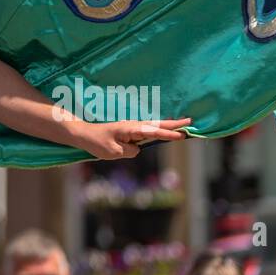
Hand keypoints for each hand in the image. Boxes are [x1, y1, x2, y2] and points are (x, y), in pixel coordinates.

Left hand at [74, 117, 191, 159]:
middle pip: (158, 124)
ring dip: (169, 125)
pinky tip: (166, 130)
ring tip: (184, 125)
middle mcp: (133, 126)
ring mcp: (132, 128)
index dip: (169, 134)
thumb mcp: (114, 152)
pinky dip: (159, 128)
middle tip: (191, 122)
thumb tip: (139, 149)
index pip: (154, 132)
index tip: (183, 134)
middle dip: (174, 123)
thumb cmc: (97, 143)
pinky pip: (148, 130)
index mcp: (131, 129)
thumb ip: (130, 151)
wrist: (83, 134)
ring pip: (154, 126)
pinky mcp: (129, 131)